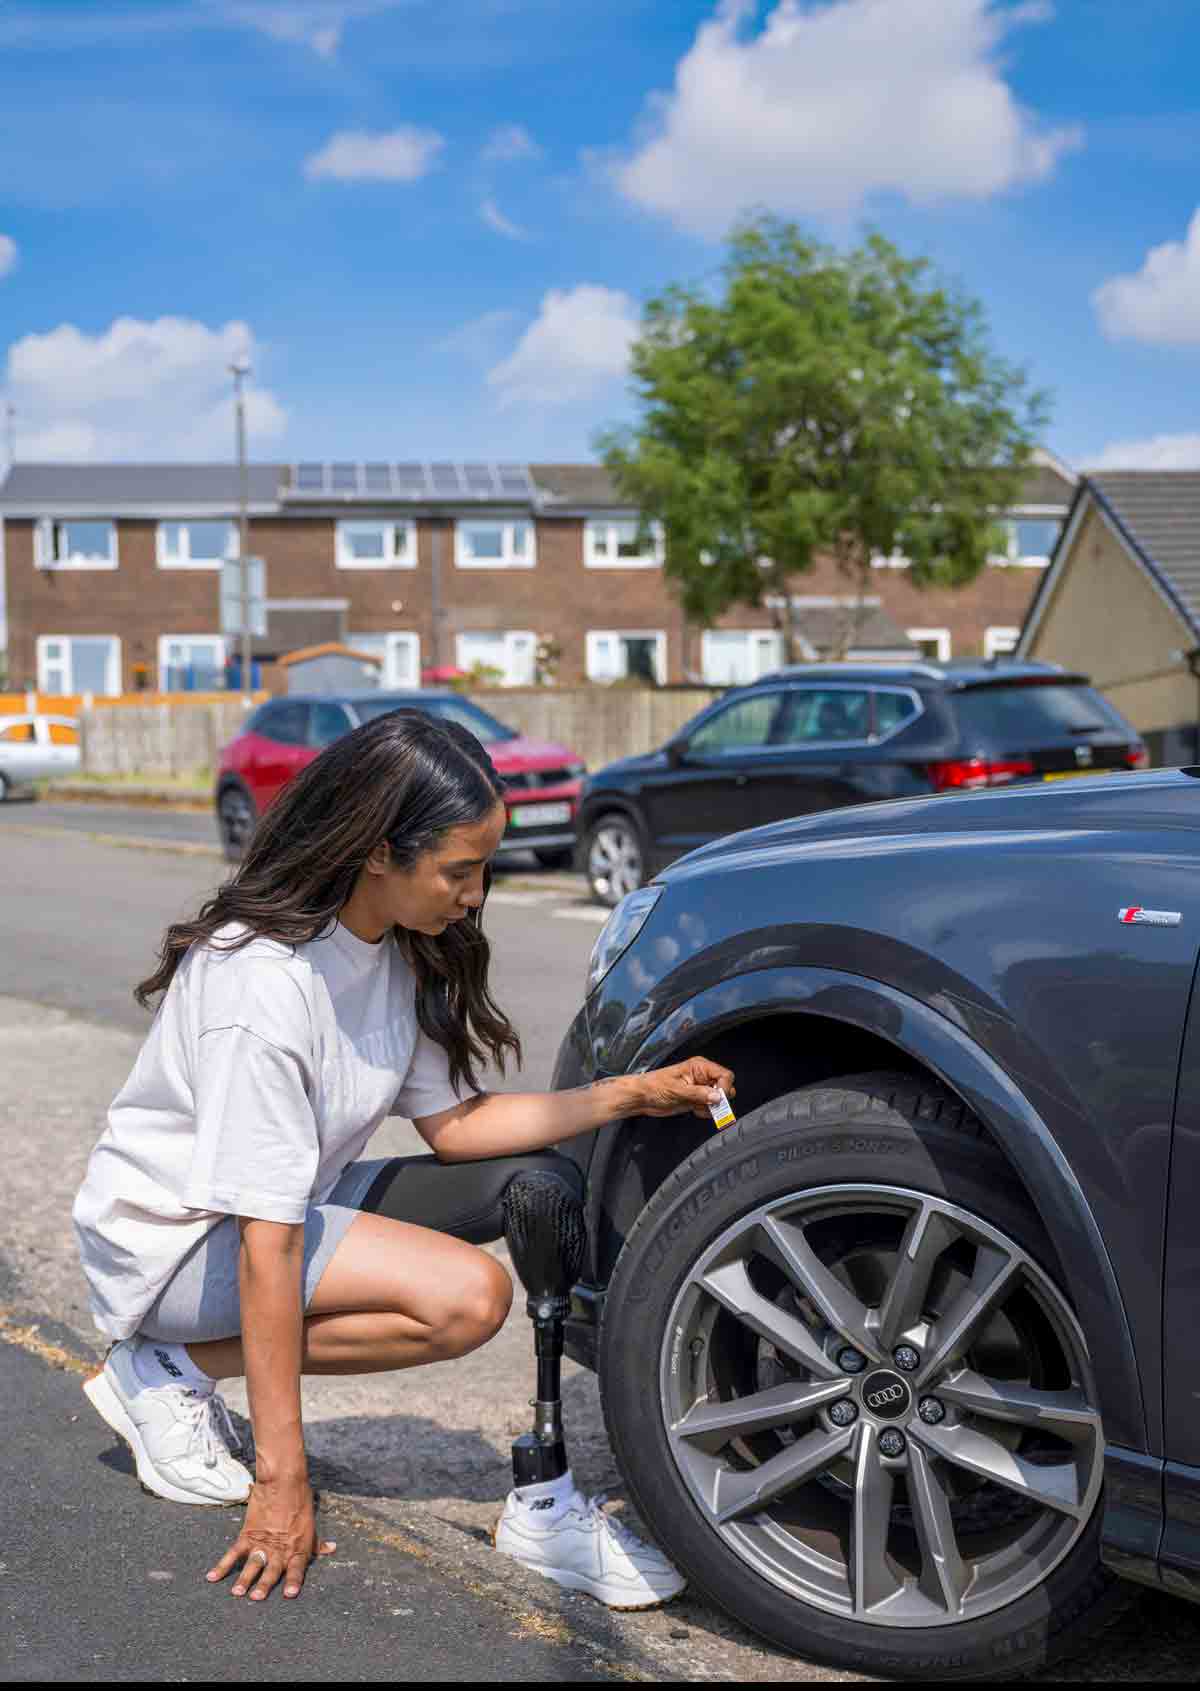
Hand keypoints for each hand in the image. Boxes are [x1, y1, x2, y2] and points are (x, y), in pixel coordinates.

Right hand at [206, 1476, 335, 1600]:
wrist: (283, 1480)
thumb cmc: (300, 1500)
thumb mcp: (310, 1523)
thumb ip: (316, 1542)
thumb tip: (331, 1549)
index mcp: (298, 1546)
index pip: (297, 1568)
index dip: (293, 1581)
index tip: (289, 1594)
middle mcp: (280, 1547)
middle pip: (272, 1570)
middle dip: (264, 1585)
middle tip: (256, 1598)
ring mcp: (263, 1541)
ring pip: (253, 1564)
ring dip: (244, 1579)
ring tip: (237, 1593)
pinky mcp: (248, 1534)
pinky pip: (234, 1552)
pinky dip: (222, 1565)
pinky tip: (213, 1576)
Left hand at [638, 1057, 735, 1119]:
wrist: (643, 1098)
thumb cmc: (655, 1086)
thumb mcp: (677, 1089)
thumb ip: (699, 1093)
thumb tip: (718, 1096)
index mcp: (700, 1067)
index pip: (725, 1075)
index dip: (724, 1088)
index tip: (717, 1099)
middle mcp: (703, 1076)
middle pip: (725, 1088)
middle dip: (719, 1099)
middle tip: (707, 1105)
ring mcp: (700, 1089)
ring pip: (719, 1100)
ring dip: (712, 1107)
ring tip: (697, 1107)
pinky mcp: (696, 1100)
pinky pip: (710, 1108)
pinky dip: (705, 1112)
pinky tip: (693, 1110)